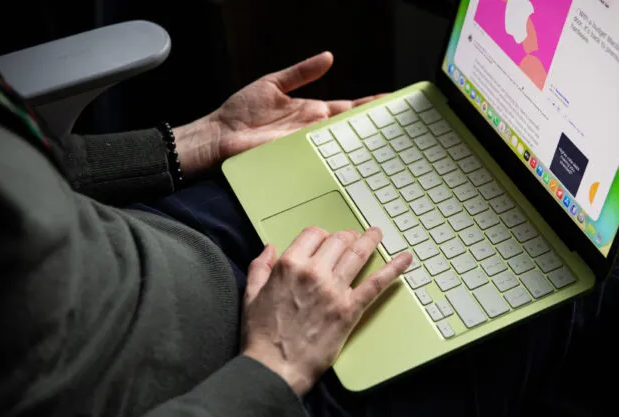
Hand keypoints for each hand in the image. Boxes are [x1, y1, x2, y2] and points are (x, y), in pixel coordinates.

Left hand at [174, 52, 382, 176]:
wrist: (220, 135)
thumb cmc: (242, 111)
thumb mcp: (274, 83)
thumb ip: (302, 72)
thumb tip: (328, 57)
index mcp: (312, 111)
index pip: (347, 107)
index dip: (369, 104)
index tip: (389, 100)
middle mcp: (313, 130)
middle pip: (350, 127)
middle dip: (373, 125)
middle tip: (398, 123)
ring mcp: (307, 145)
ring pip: (341, 144)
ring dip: (361, 143)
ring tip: (386, 140)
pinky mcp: (296, 156)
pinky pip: (321, 156)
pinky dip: (338, 157)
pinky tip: (356, 156)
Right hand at [241, 227, 411, 395]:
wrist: (275, 366)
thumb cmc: (262, 335)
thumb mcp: (251, 295)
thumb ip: (260, 268)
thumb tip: (269, 249)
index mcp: (289, 265)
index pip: (314, 234)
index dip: (322, 235)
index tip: (326, 240)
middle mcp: (314, 272)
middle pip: (338, 241)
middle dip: (347, 236)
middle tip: (354, 237)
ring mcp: (334, 290)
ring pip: (358, 254)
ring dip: (370, 240)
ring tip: (377, 234)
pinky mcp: (350, 310)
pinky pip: (376, 284)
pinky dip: (393, 269)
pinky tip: (406, 259)